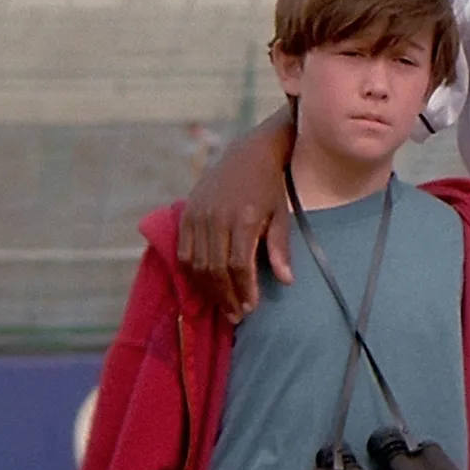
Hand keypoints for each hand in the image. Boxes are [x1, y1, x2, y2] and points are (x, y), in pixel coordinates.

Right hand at [175, 122, 294, 323]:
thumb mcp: (281, 214)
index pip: (239, 265)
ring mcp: (198, 215)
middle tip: (237, 316)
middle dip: (226, 296)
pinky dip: (191, 273)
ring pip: (196, 264)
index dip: (244, 290)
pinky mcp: (186, 214)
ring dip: (208, 290)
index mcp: (242, 217)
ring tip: (223, 306)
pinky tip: (204, 286)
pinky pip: (183, 251)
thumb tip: (286, 281)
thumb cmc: (270, 187)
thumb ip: (280, 248)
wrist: (248, 153)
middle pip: (215, 269)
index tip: (251, 307)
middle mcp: (216, 217)